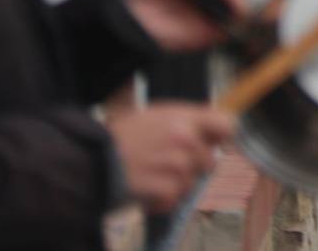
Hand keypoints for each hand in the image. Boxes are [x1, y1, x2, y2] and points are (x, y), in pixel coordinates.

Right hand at [107, 104, 235, 213]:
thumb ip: (184, 119)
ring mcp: (178, 166)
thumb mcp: (154, 115)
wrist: (91, 160)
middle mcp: (186, 140)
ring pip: (192, 182)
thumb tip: (211, 122)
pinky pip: (175, 200)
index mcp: (183, 117)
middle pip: (210, 161)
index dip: (221, 136)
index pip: (226, 124)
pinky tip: (144, 190)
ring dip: (175, 184)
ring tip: (150, 175)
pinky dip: (161, 201)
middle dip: (193, 166)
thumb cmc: (120, 136)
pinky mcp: (168, 189)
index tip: (213, 143)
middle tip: (167, 164)